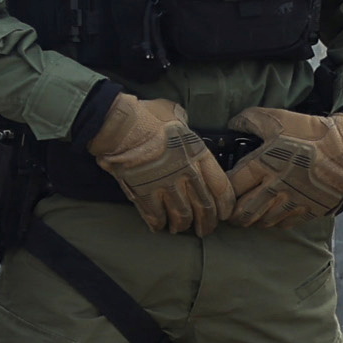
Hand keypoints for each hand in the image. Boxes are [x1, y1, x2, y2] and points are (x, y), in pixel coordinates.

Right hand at [86, 88, 230, 237]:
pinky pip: (156, 216)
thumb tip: (180, 118)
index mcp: (199, 155)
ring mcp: (167, 186)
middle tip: (204, 230)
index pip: (221, 188)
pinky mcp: (145, 193)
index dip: (224, 206)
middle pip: (205, 207)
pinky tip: (158, 226)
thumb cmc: (145, 116)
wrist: (118, 126)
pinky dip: (158, 223)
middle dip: (207, 223)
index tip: (224, 214)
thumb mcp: (173, 112)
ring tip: (179, 229)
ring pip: (182, 215)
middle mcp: (187, 174)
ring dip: (182, 225)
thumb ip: (182, 121)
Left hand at [219, 104, 342, 230]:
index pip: (231, 187)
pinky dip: (274, 222)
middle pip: (244, 212)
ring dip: (252, 219)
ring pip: (264, 221)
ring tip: (247, 214)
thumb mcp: (275, 119)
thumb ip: (248, 120)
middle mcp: (277, 187)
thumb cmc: (309, 132)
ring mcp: (295, 201)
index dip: (221, 191)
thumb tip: (231, 124)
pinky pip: (285, 223)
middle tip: (228, 211)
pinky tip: (270, 214)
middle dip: (232, 214)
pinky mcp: (311, 209)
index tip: (219, 191)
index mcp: (264, 165)